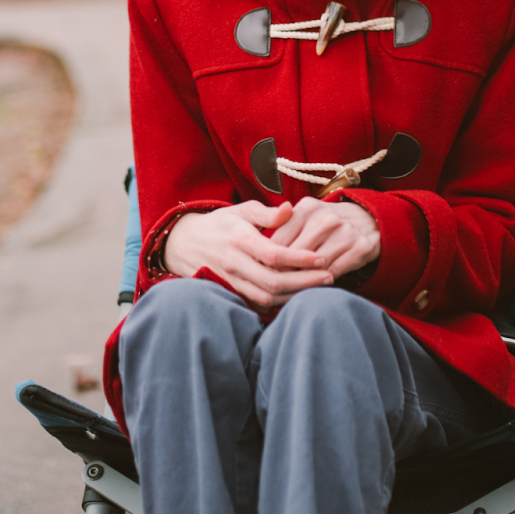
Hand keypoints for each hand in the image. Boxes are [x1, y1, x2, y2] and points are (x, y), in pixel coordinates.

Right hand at [161, 200, 332, 307]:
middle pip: (273, 282)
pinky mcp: (231, 294)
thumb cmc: (221, 224)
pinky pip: (258, 304)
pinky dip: (280, 304)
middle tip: (329, 276)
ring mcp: (231, 282)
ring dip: (295, 295)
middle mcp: (234, 264)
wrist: (185, 244)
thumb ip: (267, 212)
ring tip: (319, 287)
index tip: (322, 258)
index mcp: (240, 240)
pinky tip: (298, 296)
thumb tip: (290, 209)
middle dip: (305, 282)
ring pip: (267, 297)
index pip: (274, 255)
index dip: (301, 259)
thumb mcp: (242, 210)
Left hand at [268, 197, 380, 278]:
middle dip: (284, 273)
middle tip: (275, 286)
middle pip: (295, 256)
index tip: (263, 274)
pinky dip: (322, 283)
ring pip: (314, 267)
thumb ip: (282, 231)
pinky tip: (314, 285)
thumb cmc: (325, 223)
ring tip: (293, 288)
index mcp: (306, 208)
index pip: (279, 242)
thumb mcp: (304, 218)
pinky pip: (334, 272)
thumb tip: (259, 259)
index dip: (269, 262)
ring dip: (303, 280)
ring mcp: (345, 232)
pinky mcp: (360, 247)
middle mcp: (325, 218)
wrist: (368, 219)